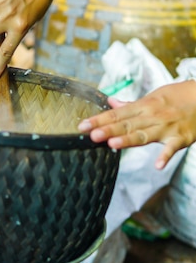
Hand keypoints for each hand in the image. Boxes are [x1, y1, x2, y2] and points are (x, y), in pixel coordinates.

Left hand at [78, 81, 195, 168]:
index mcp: (143, 106)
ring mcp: (166, 128)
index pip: (116, 114)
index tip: (82, 126)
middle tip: (91, 135)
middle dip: (108, 129)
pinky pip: (172, 148)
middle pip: (126, 124)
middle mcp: (152, 116)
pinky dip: (165, 156)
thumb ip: (131, 104)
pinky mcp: (181, 138)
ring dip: (129, 139)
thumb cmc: (177, 98)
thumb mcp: (153, 97)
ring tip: (113, 144)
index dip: (99, 120)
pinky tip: (157, 165)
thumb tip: (111, 103)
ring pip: (144, 135)